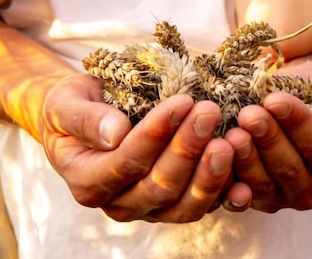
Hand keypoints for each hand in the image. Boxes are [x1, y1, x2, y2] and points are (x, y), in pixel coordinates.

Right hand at [39, 73, 237, 221]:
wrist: (86, 119)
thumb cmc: (75, 107)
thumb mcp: (66, 104)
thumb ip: (85, 119)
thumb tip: (116, 133)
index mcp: (88, 182)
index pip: (126, 163)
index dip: (155, 135)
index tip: (181, 102)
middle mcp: (119, 203)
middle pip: (159, 187)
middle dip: (187, 149)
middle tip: (210, 112)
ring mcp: (150, 209)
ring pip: (184, 205)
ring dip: (210, 175)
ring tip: (230, 141)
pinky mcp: (176, 204)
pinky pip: (204, 207)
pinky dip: (226, 196)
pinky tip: (245, 181)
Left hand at [224, 61, 311, 212]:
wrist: (298, 93)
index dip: (297, 123)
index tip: (276, 100)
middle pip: (289, 167)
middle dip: (267, 139)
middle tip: (249, 114)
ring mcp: (283, 197)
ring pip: (263, 182)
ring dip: (246, 158)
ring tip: (232, 131)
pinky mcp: (254, 198)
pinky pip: (239, 195)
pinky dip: (228, 182)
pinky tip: (216, 161)